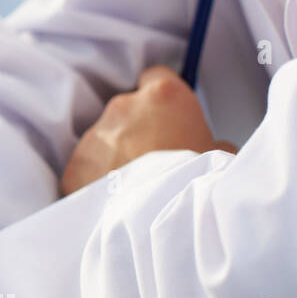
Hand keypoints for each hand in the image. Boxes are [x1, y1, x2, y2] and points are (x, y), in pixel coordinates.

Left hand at [60, 65, 236, 194]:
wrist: (156, 221)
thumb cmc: (194, 184)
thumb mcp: (221, 157)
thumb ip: (212, 141)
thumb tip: (211, 146)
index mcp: (163, 96)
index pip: (157, 77)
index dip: (163, 95)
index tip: (168, 111)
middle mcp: (123, 107)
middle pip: (129, 110)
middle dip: (140, 129)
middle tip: (157, 159)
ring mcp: (94, 135)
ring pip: (106, 139)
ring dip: (118, 154)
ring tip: (138, 185)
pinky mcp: (75, 165)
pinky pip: (88, 168)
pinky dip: (98, 179)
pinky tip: (117, 199)